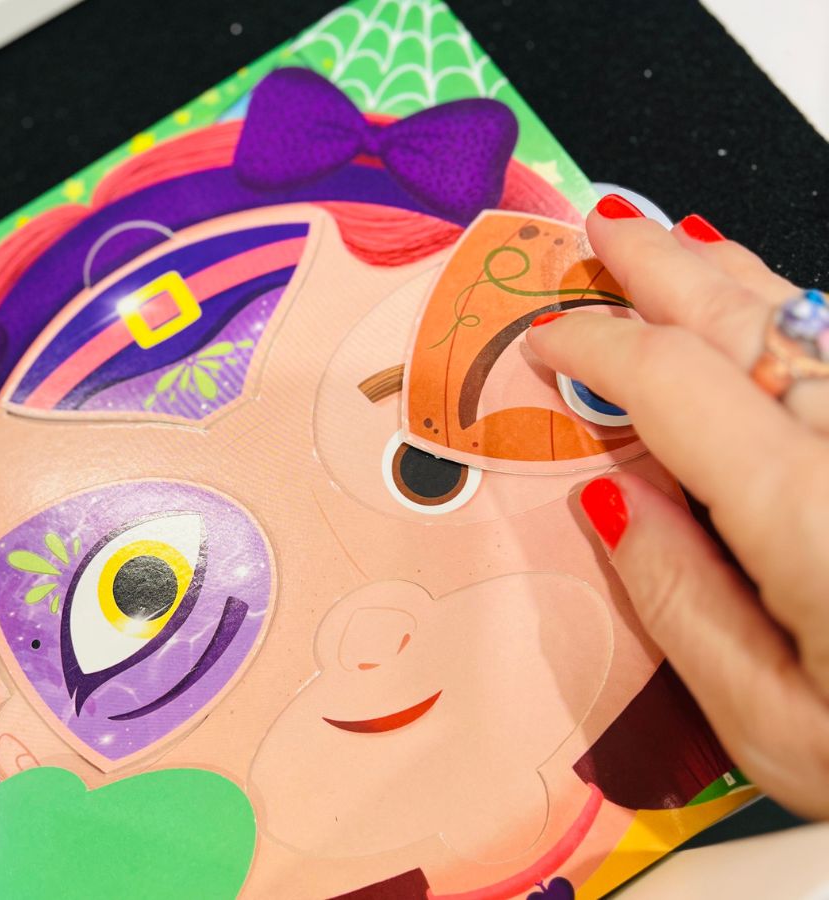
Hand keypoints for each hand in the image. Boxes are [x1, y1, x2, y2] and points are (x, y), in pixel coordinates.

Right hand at [526, 195, 828, 819]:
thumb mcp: (774, 728)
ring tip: (682, 248)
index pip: (671, 378)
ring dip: (737, 280)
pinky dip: (803, 321)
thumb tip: (614, 502)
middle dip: (663, 268)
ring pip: (814, 324)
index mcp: (808, 510)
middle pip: (747, 321)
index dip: (595, 344)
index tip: (547, 340)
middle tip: (608, 231)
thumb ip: (678, 602)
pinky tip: (781, 315)